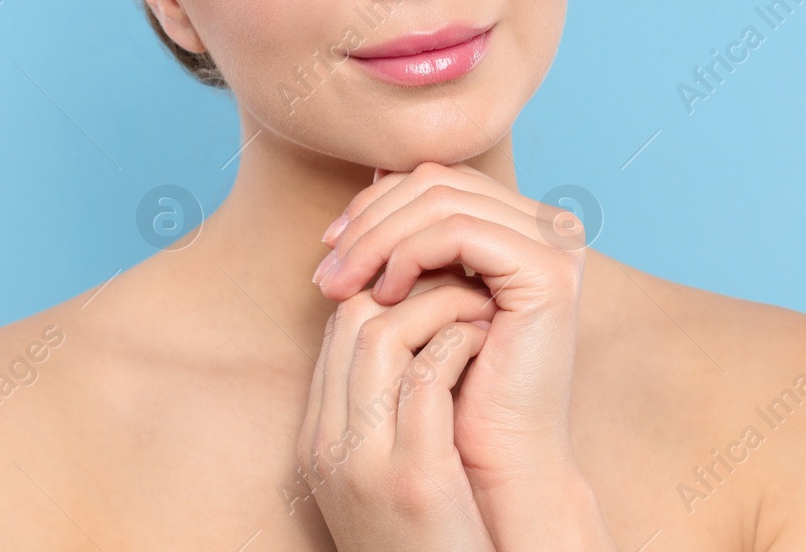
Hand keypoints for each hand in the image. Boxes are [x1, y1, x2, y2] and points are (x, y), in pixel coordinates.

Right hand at [297, 266, 498, 550]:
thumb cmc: (431, 543)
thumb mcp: (393, 473)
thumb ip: (390, 414)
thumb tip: (420, 341)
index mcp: (318, 442)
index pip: (337, 330)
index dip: (389, 292)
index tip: (438, 286)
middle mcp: (329, 446)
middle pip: (352, 321)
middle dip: (411, 286)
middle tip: (464, 279)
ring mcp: (365, 462)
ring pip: (382, 333)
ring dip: (440, 304)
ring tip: (480, 305)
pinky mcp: (414, 479)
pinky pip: (428, 376)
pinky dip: (459, 342)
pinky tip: (488, 340)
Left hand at [315, 162, 608, 546]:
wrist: (492, 464)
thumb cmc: (451, 387)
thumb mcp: (420, 294)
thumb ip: (405, 235)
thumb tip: (371, 170)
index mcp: (523, 222)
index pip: (435, 179)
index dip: (375, 204)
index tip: (328, 248)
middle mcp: (549, 224)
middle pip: (436, 180)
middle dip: (369, 220)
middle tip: (327, 271)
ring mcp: (557, 242)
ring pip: (440, 199)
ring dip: (377, 239)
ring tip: (344, 287)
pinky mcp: (550, 269)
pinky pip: (457, 231)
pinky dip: (409, 253)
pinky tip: (385, 293)